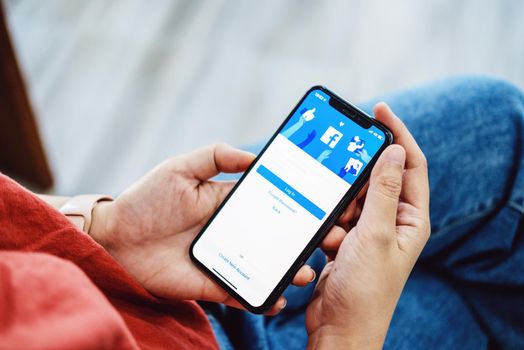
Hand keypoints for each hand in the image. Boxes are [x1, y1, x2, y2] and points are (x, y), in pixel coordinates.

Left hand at [89, 143, 316, 314]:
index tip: (322, 207)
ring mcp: (224, 258)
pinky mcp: (211, 282)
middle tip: (330, 240)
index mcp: (228, 203)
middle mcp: (232, 231)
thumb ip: (215, 156)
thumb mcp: (180, 168)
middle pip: (275, 237)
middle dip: (303, 240)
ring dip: (288, 270)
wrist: (114, 239)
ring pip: (264, 266)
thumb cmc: (145, 200)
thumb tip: (254, 156)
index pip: (270, 203)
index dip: (296, 205)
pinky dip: (260, 298)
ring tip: (306, 271)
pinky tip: (277, 298)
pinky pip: (242, 292)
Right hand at [305, 103, 429, 348]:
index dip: (397, 134)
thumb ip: (382, 190)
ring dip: (339, 208)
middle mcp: (392, 222)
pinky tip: (327, 241)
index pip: (410, 164)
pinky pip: (336, 217)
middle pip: (375, 179)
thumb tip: (394, 150)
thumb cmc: (364, 290)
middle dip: (355, 178)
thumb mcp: (374, 234)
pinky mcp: (347, 242)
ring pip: (351, 199)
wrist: (340, 328)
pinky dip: (329, 223)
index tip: (379, 110)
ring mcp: (368, 232)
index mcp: (409, 218)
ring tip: (336, 230)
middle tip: (338, 171)